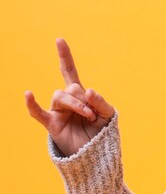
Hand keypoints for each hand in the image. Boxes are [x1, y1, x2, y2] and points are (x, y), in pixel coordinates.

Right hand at [25, 38, 114, 156]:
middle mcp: (67, 100)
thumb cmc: (102, 132)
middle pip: (71, 87)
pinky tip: (28, 94)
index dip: (65, 56)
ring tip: (88, 116)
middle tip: (93, 114)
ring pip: (60, 96)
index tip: (59, 40)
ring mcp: (58, 112)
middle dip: (84, 98)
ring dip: (76, 105)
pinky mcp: (52, 125)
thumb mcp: (108, 113)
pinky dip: (32, 103)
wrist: (97, 153)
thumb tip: (88, 90)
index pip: (69, 71)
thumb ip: (101, 101)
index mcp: (80, 94)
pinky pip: (37, 113)